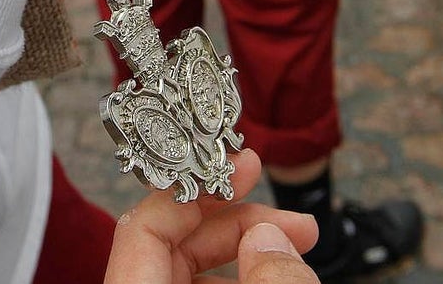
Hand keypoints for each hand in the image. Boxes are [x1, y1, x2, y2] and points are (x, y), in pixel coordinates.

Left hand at [103, 149, 319, 283]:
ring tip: (298, 252)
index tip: (245, 169)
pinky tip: (281, 279)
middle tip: (293, 221)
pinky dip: (242, 282)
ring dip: (250, 255)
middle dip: (240, 224)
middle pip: (176, 245)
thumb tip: (269, 235)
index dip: (196, 190)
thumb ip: (268, 276)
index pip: (144, 224)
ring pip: (196, 276)